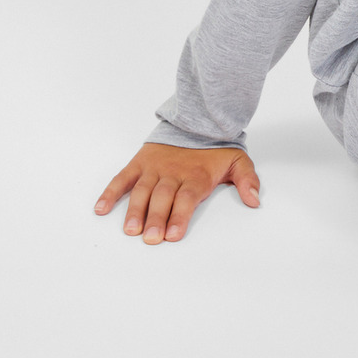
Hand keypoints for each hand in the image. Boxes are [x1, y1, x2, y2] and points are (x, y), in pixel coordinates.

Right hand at [95, 143, 260, 244]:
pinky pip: (123, 178)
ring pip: (142, 191)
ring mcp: (154, 168)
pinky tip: (101, 209)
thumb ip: (248, 181)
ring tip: (130, 230)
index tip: (173, 235)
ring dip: (135, 211)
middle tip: (150, 239)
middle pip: (163, 198)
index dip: (179, 216)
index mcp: (197, 176)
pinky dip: (111, 193)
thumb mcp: (239, 161)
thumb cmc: (216, 148)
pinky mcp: (140, 163)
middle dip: (156, 219)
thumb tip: (255, 200)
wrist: (197, 119)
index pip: (187, 199)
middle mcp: (173, 173)